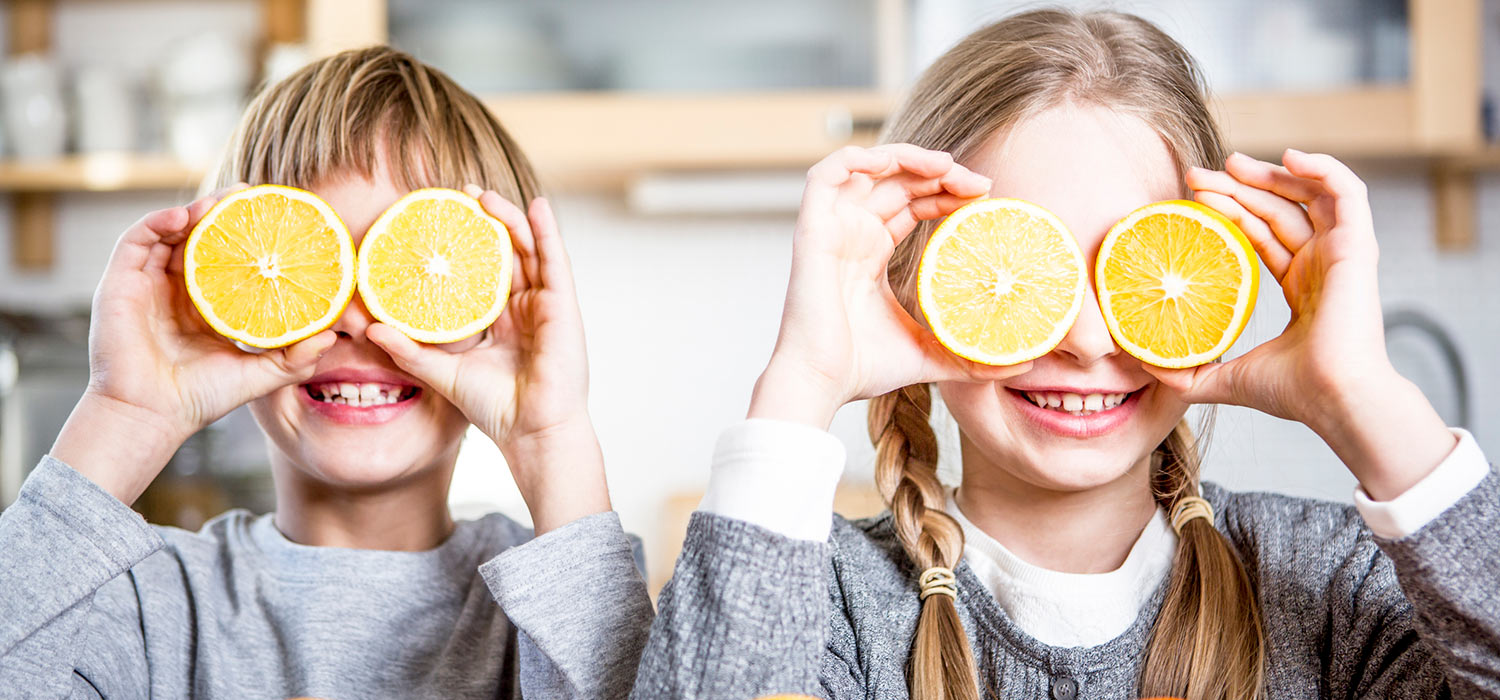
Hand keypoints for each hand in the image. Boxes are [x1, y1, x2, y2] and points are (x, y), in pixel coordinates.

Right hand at [52, 188, 335, 501]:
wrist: (151, 415)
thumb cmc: (200, 398)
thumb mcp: (260, 374)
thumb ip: (297, 358)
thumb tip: (334, 335)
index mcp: (207, 304)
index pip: (229, 258)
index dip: (249, 236)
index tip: (277, 217)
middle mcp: (176, 289)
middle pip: (200, 236)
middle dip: (224, 212)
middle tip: (252, 196)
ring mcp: (146, 284)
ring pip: (170, 231)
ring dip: (195, 209)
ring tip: (223, 201)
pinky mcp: (119, 283)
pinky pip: (137, 239)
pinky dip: (159, 220)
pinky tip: (185, 216)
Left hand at [367, 188, 606, 532]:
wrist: (530, 432)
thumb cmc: (497, 409)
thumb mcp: (444, 372)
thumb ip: (411, 350)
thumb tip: (370, 329)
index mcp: (501, 319)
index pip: (482, 270)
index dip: (464, 243)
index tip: (438, 218)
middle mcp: (525, 307)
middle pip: (506, 252)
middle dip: (485, 221)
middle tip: (459, 196)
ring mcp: (546, 305)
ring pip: (529, 250)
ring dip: (510, 218)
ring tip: (485, 196)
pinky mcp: (563, 307)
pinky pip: (555, 262)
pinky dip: (548, 233)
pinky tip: (538, 206)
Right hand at [750, 144, 1032, 428]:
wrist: (822, 381)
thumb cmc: (862, 369)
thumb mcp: (929, 354)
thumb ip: (972, 356)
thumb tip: (1025, 362)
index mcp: (870, 254)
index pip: (910, 204)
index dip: (944, 193)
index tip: (983, 197)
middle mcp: (850, 234)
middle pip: (896, 181)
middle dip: (939, 174)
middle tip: (979, 184)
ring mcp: (830, 228)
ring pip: (866, 168)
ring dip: (907, 157)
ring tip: (948, 168)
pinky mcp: (812, 228)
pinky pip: (827, 175)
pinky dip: (857, 157)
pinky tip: (894, 161)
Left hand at [1158, 150, 1453, 497]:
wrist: (1334, 399)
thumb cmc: (1294, 392)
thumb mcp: (1225, 378)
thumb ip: (1188, 374)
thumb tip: (1145, 369)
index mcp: (1301, 287)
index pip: (1261, 235)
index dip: (1229, 212)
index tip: (1193, 198)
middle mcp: (1322, 265)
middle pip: (1278, 210)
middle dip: (1238, 187)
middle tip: (1197, 176)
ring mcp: (1342, 253)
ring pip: (1308, 195)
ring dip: (1269, 174)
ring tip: (1229, 163)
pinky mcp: (1357, 246)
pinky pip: (1348, 192)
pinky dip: (1323, 168)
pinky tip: (1288, 157)